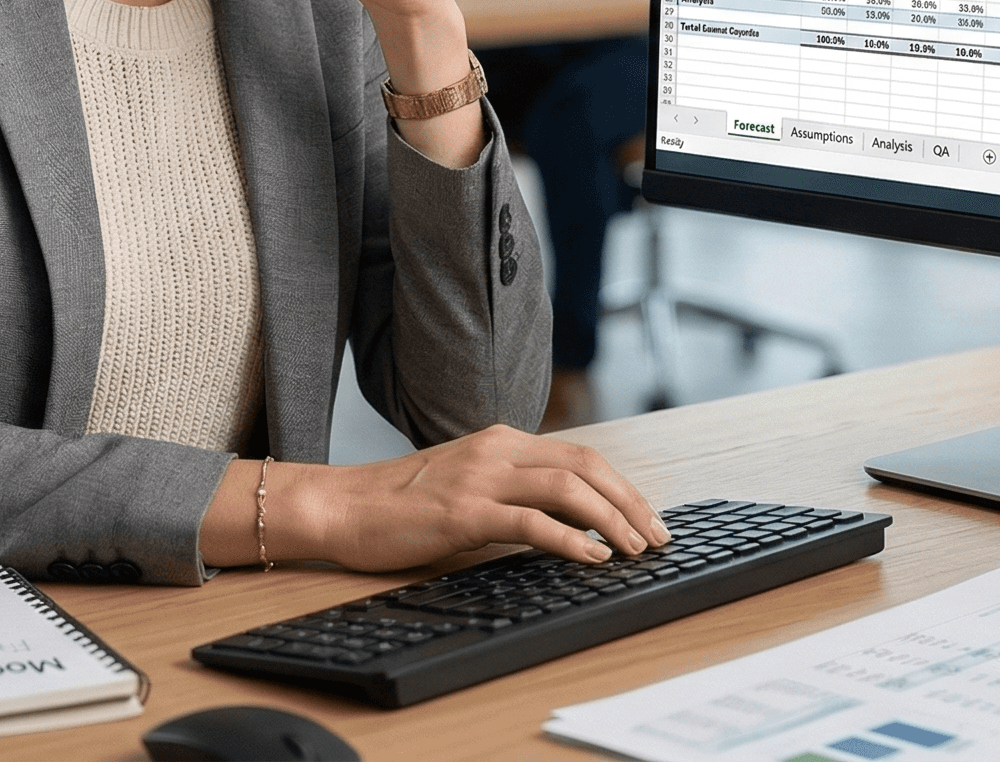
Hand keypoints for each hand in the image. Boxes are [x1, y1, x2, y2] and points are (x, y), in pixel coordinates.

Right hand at [202, 425, 670, 570]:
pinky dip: (571, 540)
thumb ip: (511, 494)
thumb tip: (567, 525)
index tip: (647, 518)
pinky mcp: (464, 510)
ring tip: (634, 550)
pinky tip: (592, 558)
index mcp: (502, 441)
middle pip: (586, 466)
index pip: (580, 456)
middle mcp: (497, 450)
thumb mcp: (467, 488)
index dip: (621, 487)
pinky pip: (532, 521)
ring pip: (568, 488)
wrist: (342, 507)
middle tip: (657, 537)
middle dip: (630, 502)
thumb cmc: (401, 507)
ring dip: (611, 520)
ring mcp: (481, 477)